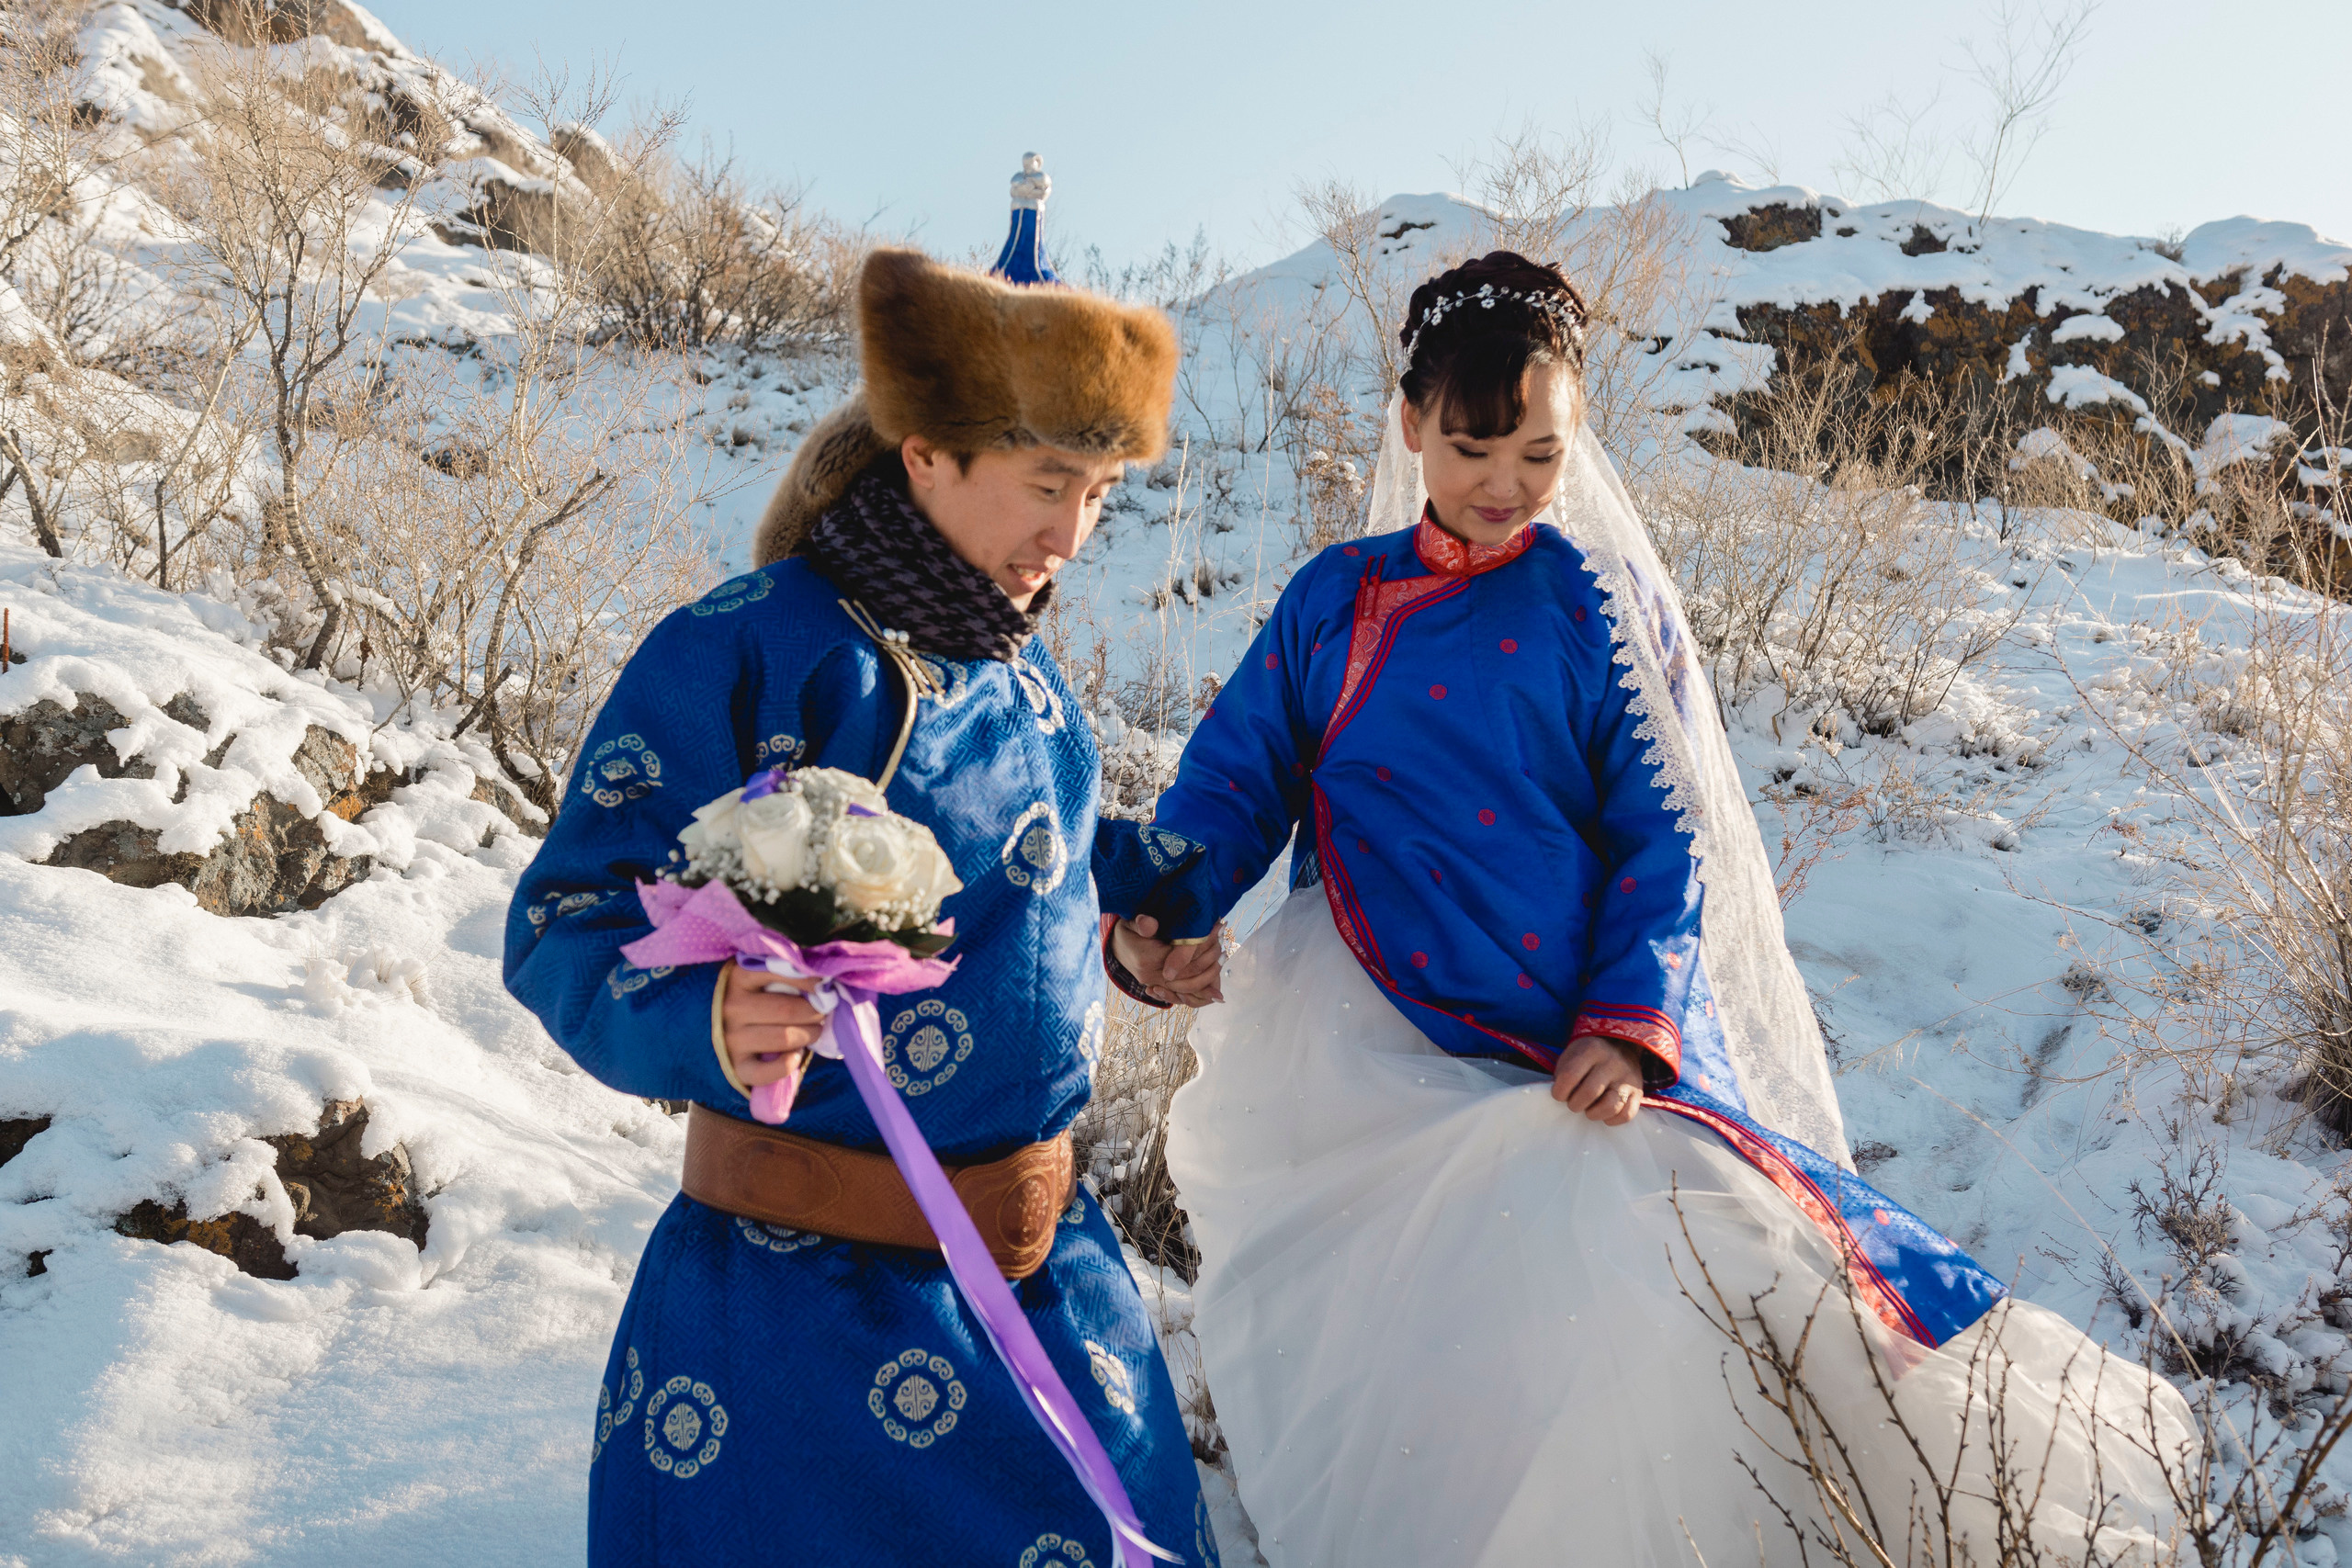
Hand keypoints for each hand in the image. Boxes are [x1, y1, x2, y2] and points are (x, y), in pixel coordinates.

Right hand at [721, 961, 824, 1087]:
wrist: (714, 1029)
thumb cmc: (749, 998)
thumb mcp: (757, 977)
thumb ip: (782, 974)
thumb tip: (821, 982)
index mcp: (738, 978)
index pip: (778, 972)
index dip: (808, 980)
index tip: (823, 985)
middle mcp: (731, 1008)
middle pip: (787, 1010)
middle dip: (814, 1013)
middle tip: (821, 1013)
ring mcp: (731, 1039)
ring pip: (784, 1038)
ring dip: (808, 1035)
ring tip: (813, 1032)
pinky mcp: (735, 1066)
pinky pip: (767, 1071)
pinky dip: (788, 1065)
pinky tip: (795, 1056)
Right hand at [1110, 913, 1225, 1006]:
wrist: (1118, 947)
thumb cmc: (1128, 932)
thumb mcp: (1131, 923)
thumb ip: (1141, 924)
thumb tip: (1149, 923)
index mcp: (1147, 960)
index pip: (1180, 958)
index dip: (1200, 946)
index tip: (1215, 931)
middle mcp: (1152, 977)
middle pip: (1187, 976)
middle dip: (1208, 962)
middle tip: (1223, 948)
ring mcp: (1157, 984)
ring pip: (1188, 988)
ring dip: (1208, 977)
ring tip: (1223, 959)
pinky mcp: (1162, 987)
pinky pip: (1184, 994)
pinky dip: (1201, 993)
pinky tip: (1217, 992)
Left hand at [1551, 1034, 1643, 1125]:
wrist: (1621, 1046)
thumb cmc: (1589, 1056)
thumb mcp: (1572, 1054)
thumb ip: (1563, 1072)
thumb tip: (1560, 1096)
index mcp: (1592, 1050)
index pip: (1570, 1075)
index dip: (1559, 1091)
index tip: (1558, 1095)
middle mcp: (1612, 1062)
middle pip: (1589, 1093)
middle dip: (1575, 1104)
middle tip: (1574, 1103)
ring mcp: (1628, 1078)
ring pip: (1610, 1106)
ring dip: (1593, 1114)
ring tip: (1588, 1110)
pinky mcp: (1638, 1093)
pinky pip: (1626, 1115)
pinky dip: (1611, 1120)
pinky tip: (1603, 1115)